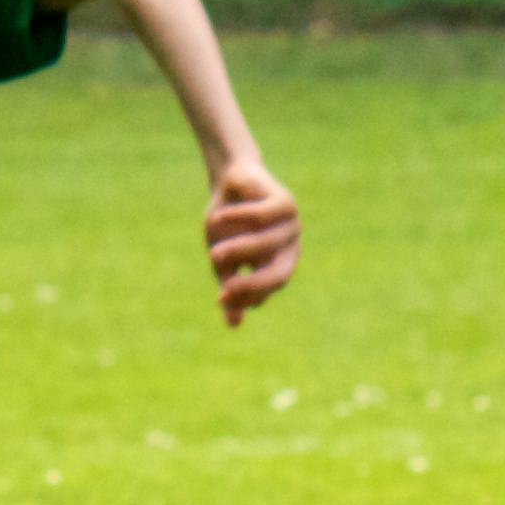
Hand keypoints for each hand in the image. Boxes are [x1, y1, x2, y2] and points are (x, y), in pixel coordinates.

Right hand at [203, 162, 299, 324]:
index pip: (268, 289)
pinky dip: (236, 219)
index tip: (221, 298)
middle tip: (226, 289)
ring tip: (213, 253)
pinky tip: (216, 219)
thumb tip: (234, 325)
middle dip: (253, 284)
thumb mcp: (223, 257)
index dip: (247, 296)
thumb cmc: (227, 224)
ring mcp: (291, 225)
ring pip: (265, 243)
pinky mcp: (285, 201)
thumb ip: (229, 287)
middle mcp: (290, 248)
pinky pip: (261, 215)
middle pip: (279, 274)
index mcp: (279, 265)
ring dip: (238, 250)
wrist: (230, 179)